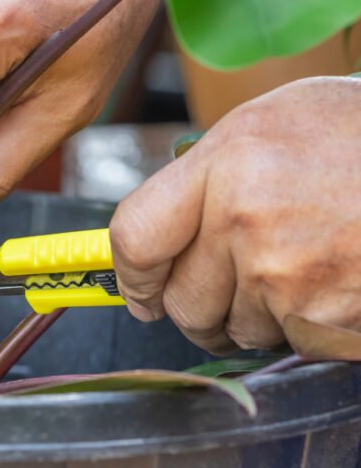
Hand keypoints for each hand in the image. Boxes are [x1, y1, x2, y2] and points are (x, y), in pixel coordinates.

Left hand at [110, 77, 360, 354]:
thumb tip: (158, 231)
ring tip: (290, 272)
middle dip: (192, 306)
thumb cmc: (358, 132)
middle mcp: (249, 220)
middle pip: (181, 302)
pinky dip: (301, 328)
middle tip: (218, 289)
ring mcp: (292, 276)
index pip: (136, 237)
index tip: (137, 288)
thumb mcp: (269, 122)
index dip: (129, 274)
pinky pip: (290, 345)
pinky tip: (325, 286)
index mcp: (226, 162)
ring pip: (236, 330)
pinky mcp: (332, 321)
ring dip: (252, 316)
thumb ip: (205, 173)